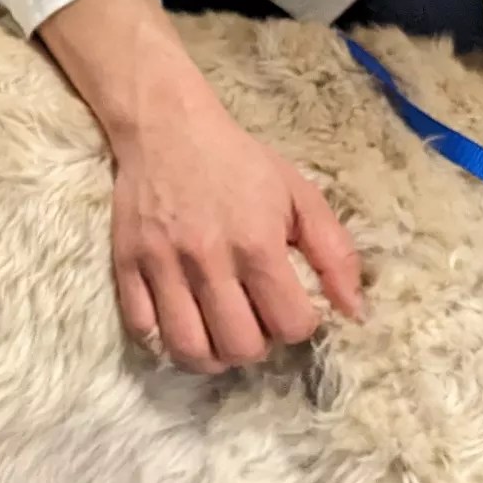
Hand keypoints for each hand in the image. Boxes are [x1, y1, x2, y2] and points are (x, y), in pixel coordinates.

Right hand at [37, 0, 362, 370]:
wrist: (166, 126)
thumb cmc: (239, 162)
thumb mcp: (300, 194)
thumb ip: (335, 254)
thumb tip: (355, 312)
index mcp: (257, 243)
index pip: (289, 325)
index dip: (298, 325)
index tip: (291, 307)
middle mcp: (209, 260)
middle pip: (240, 346)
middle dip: (257, 345)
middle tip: (255, 321)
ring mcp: (163, 265)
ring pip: (188, 348)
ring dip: (212, 355)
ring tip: (220, 336)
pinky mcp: (127, 265)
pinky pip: (143, 328)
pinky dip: (164, 338)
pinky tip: (182, 321)